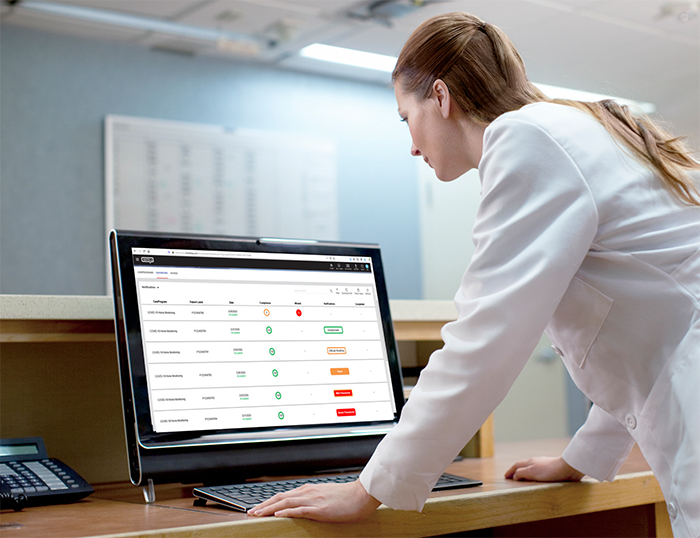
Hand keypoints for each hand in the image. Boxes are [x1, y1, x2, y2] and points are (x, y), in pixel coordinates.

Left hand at [247, 479, 380, 521]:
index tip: (258, 507)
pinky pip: (300, 510)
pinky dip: (287, 511)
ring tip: (258, 513)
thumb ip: (313, 500)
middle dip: (264, 505)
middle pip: (280, 497)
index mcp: (309, 490)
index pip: (284, 495)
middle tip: (251, 511)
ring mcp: (313, 500)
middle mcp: (308, 493)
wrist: (362, 495)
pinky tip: (277, 514)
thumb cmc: (347, 498)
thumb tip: (303, 507)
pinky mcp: (320, 509)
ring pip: (286, 503)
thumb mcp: (326, 497)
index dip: (269, 501)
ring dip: (270, 508)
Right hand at [505, 456, 583, 481]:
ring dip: (526, 475)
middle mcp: (536, 462)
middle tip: (513, 479)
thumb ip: (522, 473)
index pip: (516, 465)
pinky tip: (539, 482)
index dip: (510, 471)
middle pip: (523, 466)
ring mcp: (544, 466)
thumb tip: (515, 475)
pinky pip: (540, 474)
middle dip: (517, 472)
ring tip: (525, 482)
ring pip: (532, 470)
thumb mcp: (532, 472)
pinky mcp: (552, 471)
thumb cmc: (550, 470)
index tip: (505, 477)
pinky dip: (535, 477)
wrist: (568, 468)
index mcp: (530, 462)